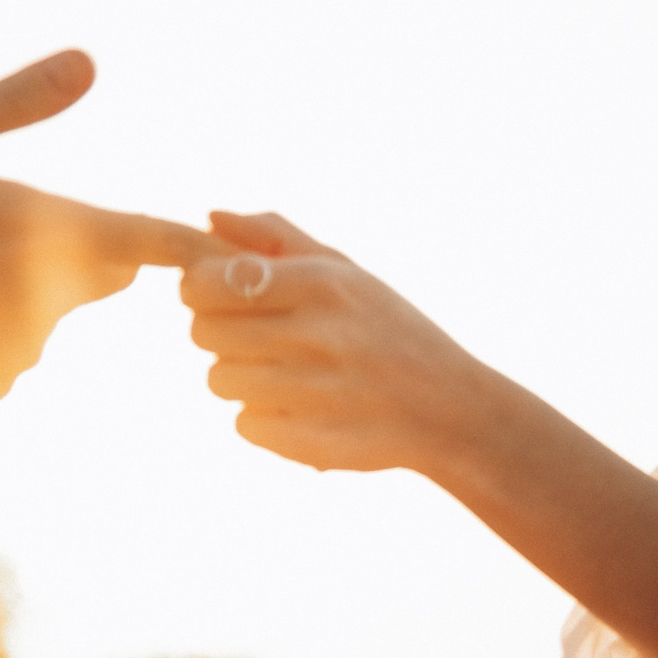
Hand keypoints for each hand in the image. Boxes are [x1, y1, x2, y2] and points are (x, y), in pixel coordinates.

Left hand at [182, 211, 496, 475]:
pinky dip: (266, 420)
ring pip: (219, 380)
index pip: (207, 281)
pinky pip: (245, 424)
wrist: (456, 412)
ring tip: (288, 377)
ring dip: (242, 380)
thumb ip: (278, 238)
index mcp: (324, 284)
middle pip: (203, 332)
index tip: (222, 298)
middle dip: (221, 336)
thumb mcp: (351, 274)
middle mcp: (321, 334)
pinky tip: (304, 411)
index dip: (201, 290)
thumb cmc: (394, 333)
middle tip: (263, 342)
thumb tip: (211, 216)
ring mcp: (318, 392)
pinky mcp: (314, 441)